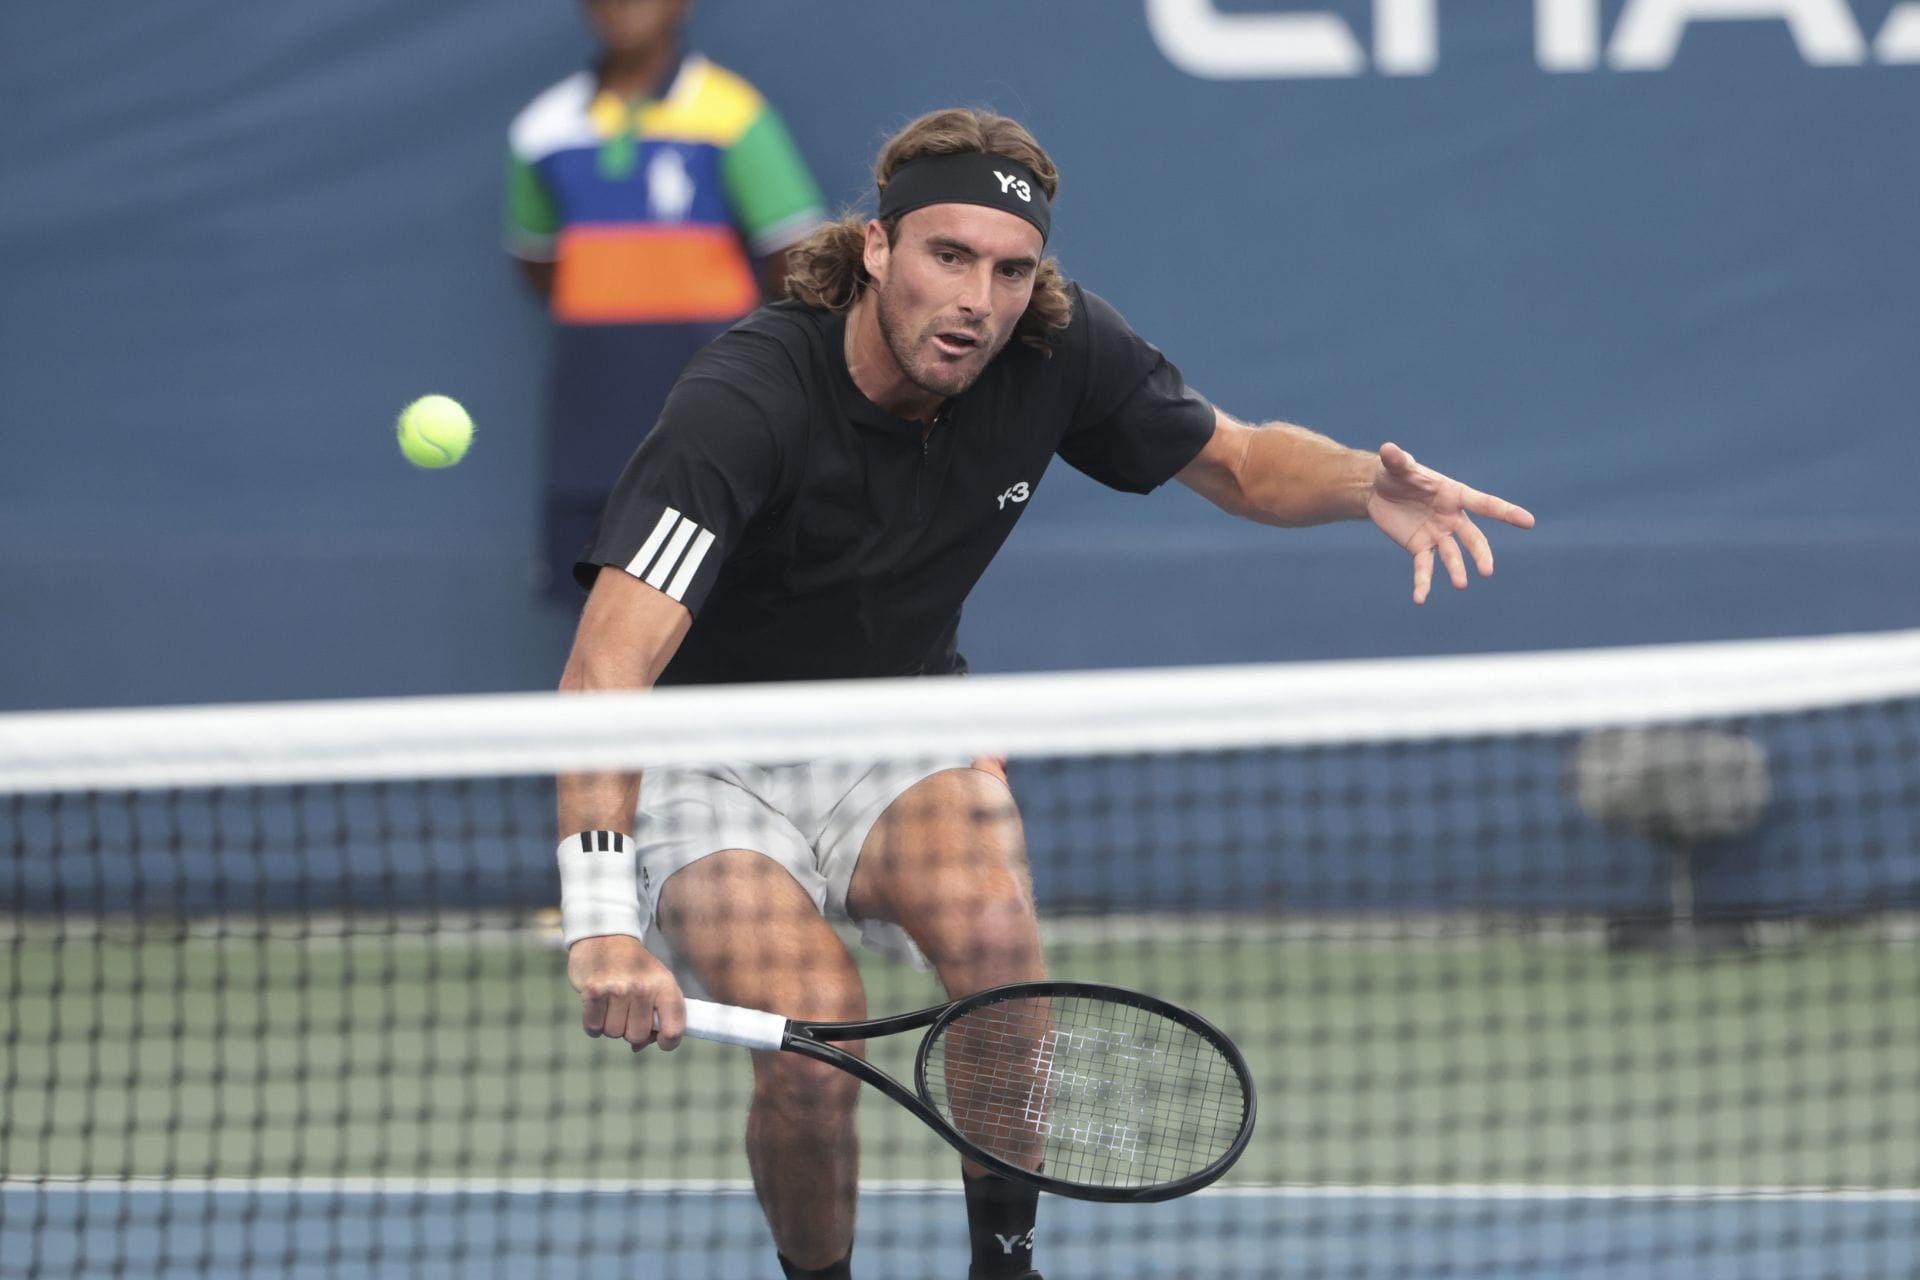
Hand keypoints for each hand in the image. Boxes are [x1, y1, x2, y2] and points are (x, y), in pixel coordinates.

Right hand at [566, 934, 685, 1052]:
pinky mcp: (593, 991)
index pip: (674, 1029)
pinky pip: (593, 1028)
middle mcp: (643, 987)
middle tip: (628, 1012)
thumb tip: (639, 1047)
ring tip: (612, 1004)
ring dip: (610, 1025)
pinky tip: (598, 1007)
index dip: (668, 1042)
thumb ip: (655, 1016)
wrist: (606, 937)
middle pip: (637, 1036)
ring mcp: (617, 989)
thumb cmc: (635, 967)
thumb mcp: (656, 983)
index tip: (660, 1039)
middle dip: (631, 1030)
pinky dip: (593, 1024)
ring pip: (613, 1033)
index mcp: (665, 986)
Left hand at [1364, 442, 1534, 603]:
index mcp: (1454, 495)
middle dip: (1480, 554)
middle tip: (1487, 571)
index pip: (1485, 504)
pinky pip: (1425, 567)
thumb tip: (1388, 449)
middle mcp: (1451, 517)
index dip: (1506, 512)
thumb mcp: (1396, 466)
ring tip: (1461, 585)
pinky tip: (1420, 599)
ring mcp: (1438, 534)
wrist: (1379, 491)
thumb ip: (1397, 460)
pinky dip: (1423, 583)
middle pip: (1472, 538)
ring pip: (1453, 555)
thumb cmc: (1396, 474)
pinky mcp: (1420, 547)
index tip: (1528, 522)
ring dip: (1457, 570)